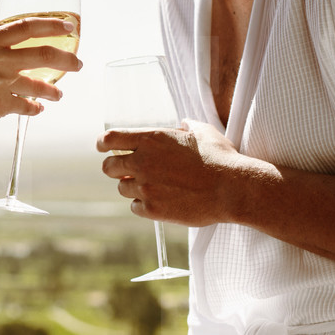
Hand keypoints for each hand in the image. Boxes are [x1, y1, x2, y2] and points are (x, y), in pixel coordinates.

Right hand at [0, 17, 81, 145]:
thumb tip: (21, 44)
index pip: (26, 26)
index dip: (51, 24)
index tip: (68, 25)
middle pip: (42, 54)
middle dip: (67, 59)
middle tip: (78, 63)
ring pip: (39, 84)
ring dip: (53, 91)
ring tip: (59, 94)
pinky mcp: (0, 104)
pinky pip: (27, 106)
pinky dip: (35, 108)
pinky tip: (37, 109)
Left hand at [97, 119, 249, 226]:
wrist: (232, 189)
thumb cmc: (220, 158)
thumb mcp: (202, 132)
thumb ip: (186, 126)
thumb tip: (182, 124)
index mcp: (151, 140)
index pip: (110, 139)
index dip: (103, 144)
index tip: (103, 147)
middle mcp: (143, 162)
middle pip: (109, 167)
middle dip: (115, 168)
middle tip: (126, 170)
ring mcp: (146, 187)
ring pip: (122, 188)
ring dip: (132, 186)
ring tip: (152, 186)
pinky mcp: (153, 209)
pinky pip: (135, 207)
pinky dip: (143, 204)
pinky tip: (158, 200)